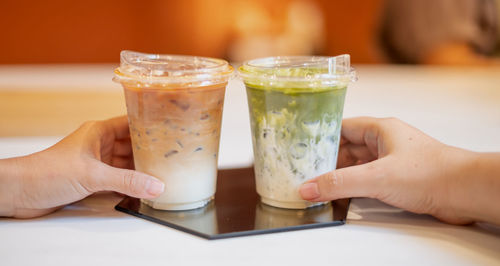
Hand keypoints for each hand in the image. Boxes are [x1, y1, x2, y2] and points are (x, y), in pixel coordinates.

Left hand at [0, 116, 163, 217]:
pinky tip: (144, 188)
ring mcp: (96, 163)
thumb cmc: (46, 172)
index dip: (150, 124)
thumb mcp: (92, 175)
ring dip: (141, 168)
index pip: (131, 122)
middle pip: (132, 144)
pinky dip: (130, 183)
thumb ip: (126, 181)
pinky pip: (118, 179)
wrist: (20, 191)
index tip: (171, 127)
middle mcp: (99, 145)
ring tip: (165, 172)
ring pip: (126, 163)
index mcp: (98, 132)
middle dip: (151, 149)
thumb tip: (156, 186)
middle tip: (175, 154)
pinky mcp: (92, 180)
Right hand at [299, 117, 499, 224]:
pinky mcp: (398, 179)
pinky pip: (368, 179)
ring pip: (357, 165)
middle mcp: (385, 142)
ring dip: (341, 176)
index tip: (302, 148)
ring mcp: (392, 161)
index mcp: (380, 129)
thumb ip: (339, 183)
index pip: (342, 127)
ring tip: (320, 187)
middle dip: (327, 161)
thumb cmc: (432, 173)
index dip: (321, 137)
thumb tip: (309, 188)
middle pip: (347, 148)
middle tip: (307, 173)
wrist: (465, 191)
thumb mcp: (376, 177)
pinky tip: (344, 197)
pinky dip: (354, 187)